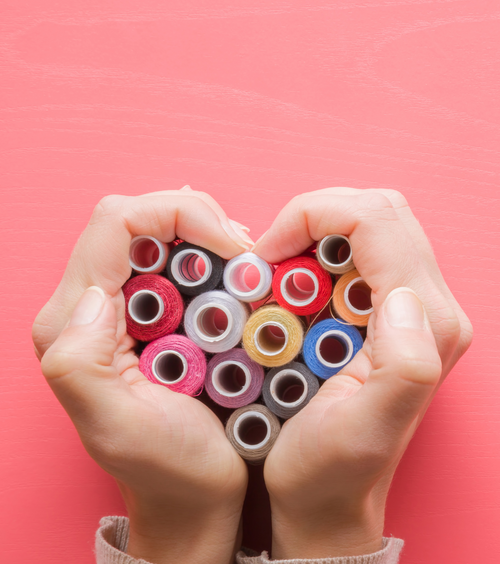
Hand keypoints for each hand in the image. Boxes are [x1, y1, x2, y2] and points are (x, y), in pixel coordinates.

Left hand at [32, 189, 252, 563]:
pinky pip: (175, 257)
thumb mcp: (118, 428)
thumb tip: (97, 292)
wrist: (191, 493)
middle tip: (243, 253)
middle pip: (137, 218)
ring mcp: (121, 306)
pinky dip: (210, 253)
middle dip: (196, 220)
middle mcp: (89, 306)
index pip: (117, 224)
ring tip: (244, 263)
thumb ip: (81, 362)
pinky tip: (236, 273)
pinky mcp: (150, 312)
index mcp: (74, 324)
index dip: (178, 215)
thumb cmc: (167, 467)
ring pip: (158, 231)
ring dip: (206, 235)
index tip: (232, 248)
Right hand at [253, 189, 472, 558]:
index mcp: (423, 325)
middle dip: (314, 216)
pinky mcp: (391, 313)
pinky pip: (359, 251)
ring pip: (371, 224)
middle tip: (271, 255)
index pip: (375, 220)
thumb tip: (401, 296)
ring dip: (315, 232)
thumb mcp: (362, 431)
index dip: (312, 217)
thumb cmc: (330, 471)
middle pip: (379, 211)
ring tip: (279, 269)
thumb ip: (404, 364)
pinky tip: (293, 282)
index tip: (267, 253)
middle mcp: (428, 307)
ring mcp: (412, 307)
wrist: (329, 498)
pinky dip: (318, 249)